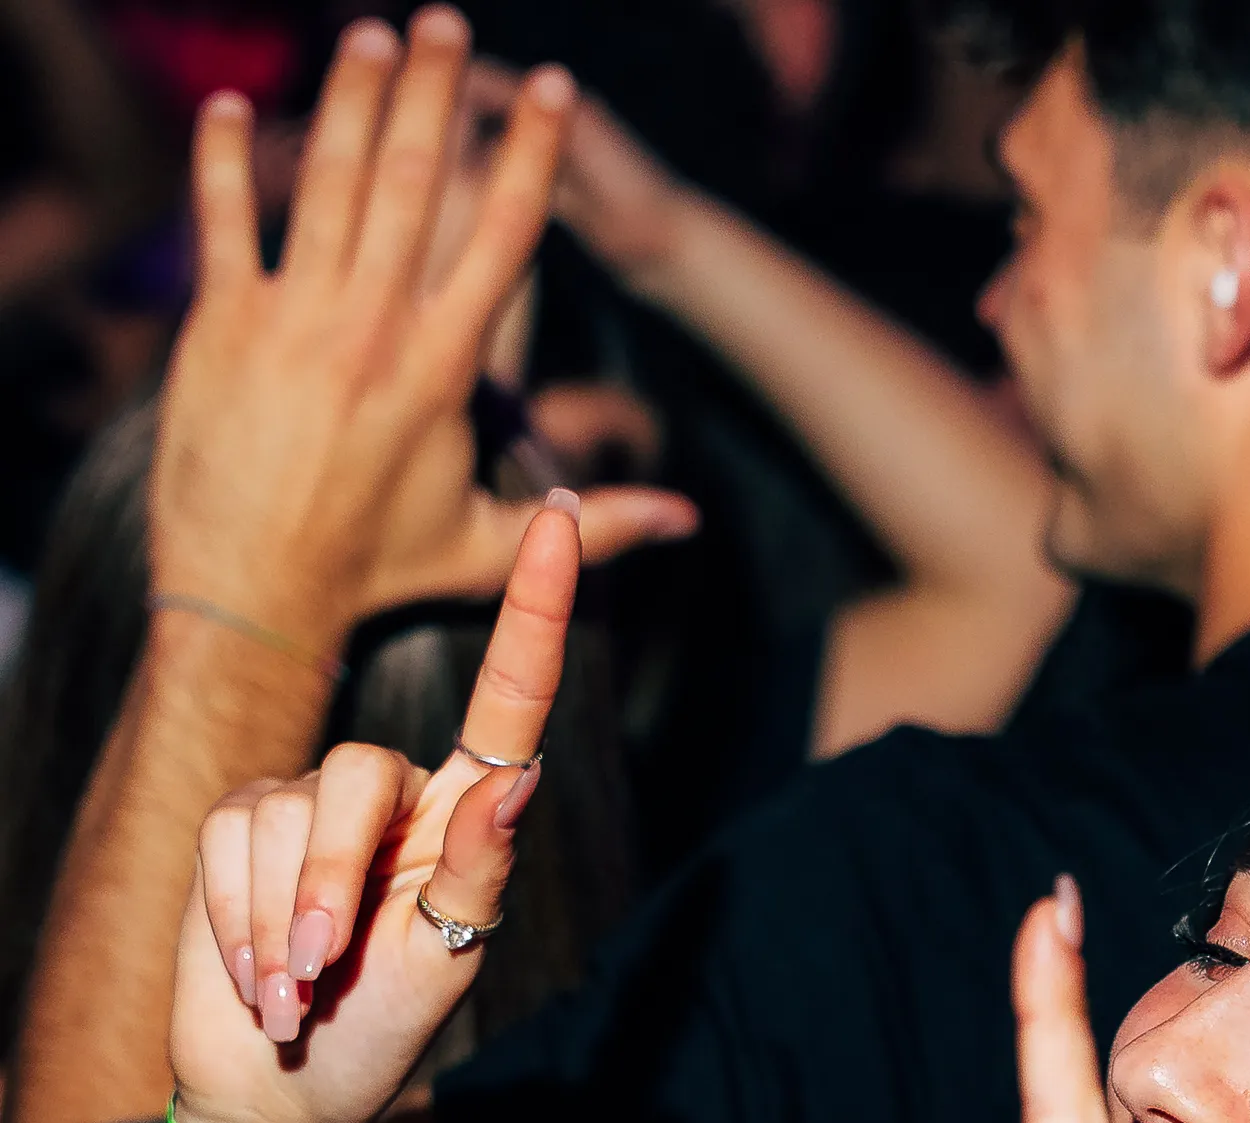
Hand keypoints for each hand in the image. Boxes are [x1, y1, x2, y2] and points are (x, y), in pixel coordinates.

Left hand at [151, 10, 694, 662]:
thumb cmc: (375, 573)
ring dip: (351, 99)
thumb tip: (685, 520)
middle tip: (446, 19)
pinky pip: (224, 219)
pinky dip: (225, 159)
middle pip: (413, 180)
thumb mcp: (489, 549)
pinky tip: (231, 105)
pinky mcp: (222, 323)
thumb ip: (591, 528)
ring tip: (372, 34)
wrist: (255, 595)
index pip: (502, 239)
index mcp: (442, 369)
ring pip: (329, 181)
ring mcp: (293, 317)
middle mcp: (372, 328)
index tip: (553, 89)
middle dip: (433, 91)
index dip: (531, 154)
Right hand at [166, 494, 580, 1122]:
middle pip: (359, 775)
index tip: (563, 519)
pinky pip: (229, 838)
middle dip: (329, 884)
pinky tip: (261, 977)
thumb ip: (477, 870)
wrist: (282, 1090)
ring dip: (281, 920)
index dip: (536, 611)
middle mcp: (391, 795)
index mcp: (465, 817)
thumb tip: (517, 776)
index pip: (506, 701)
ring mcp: (305, 806)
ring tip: (295, 989)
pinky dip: (240, 919)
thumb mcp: (446, 959)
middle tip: (326, 970)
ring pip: (286, 811)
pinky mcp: (235, 826)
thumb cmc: (385, 1032)